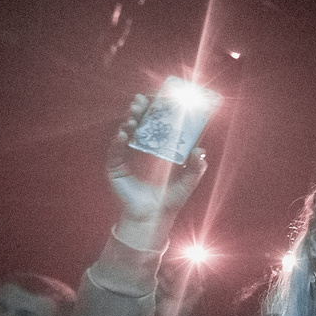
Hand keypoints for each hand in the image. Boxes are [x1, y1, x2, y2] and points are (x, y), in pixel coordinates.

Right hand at [107, 97, 207, 253]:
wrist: (153, 217)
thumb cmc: (170, 199)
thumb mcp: (188, 181)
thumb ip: (196, 167)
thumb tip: (201, 150)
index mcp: (157, 149)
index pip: (155, 125)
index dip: (155, 111)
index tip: (157, 98)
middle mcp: (141, 149)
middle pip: (138, 125)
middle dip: (139, 111)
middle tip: (141, 101)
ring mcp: (127, 157)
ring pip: (125, 134)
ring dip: (128, 123)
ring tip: (132, 116)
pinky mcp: (115, 167)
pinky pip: (115, 152)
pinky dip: (118, 142)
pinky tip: (123, 135)